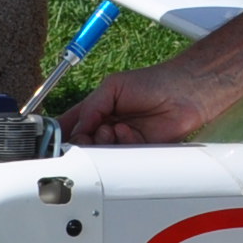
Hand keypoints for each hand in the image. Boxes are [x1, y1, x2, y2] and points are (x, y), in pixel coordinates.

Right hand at [63, 62, 242, 146]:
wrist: (184, 93)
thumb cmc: (152, 83)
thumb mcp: (113, 87)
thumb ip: (91, 107)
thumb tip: (77, 128)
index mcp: (97, 109)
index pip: (71, 124)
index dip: (62, 133)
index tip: (57, 139)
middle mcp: (107, 126)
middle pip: (82, 144)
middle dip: (82, 142)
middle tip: (89, 135)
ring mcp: (121, 140)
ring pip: (100, 154)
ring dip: (102, 144)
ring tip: (112, 130)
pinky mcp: (137, 152)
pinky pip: (121, 159)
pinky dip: (122, 145)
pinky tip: (129, 133)